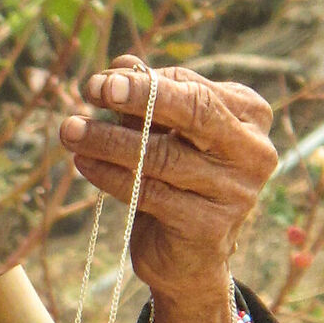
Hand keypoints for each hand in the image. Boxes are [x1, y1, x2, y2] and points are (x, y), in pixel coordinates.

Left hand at [57, 56, 275, 322]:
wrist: (188, 259)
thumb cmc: (177, 184)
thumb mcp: (165, 136)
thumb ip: (149, 101)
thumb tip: (120, 63)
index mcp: (249, 117)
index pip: (194, 89)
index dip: (145, 82)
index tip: (100, 80)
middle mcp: (252, 152)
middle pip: (193, 113)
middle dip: (139, 97)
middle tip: (93, 88)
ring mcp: (236, 192)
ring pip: (163, 156)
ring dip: (109, 140)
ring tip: (70, 130)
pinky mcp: (209, 226)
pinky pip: (150, 193)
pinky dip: (110, 176)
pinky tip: (84, 164)